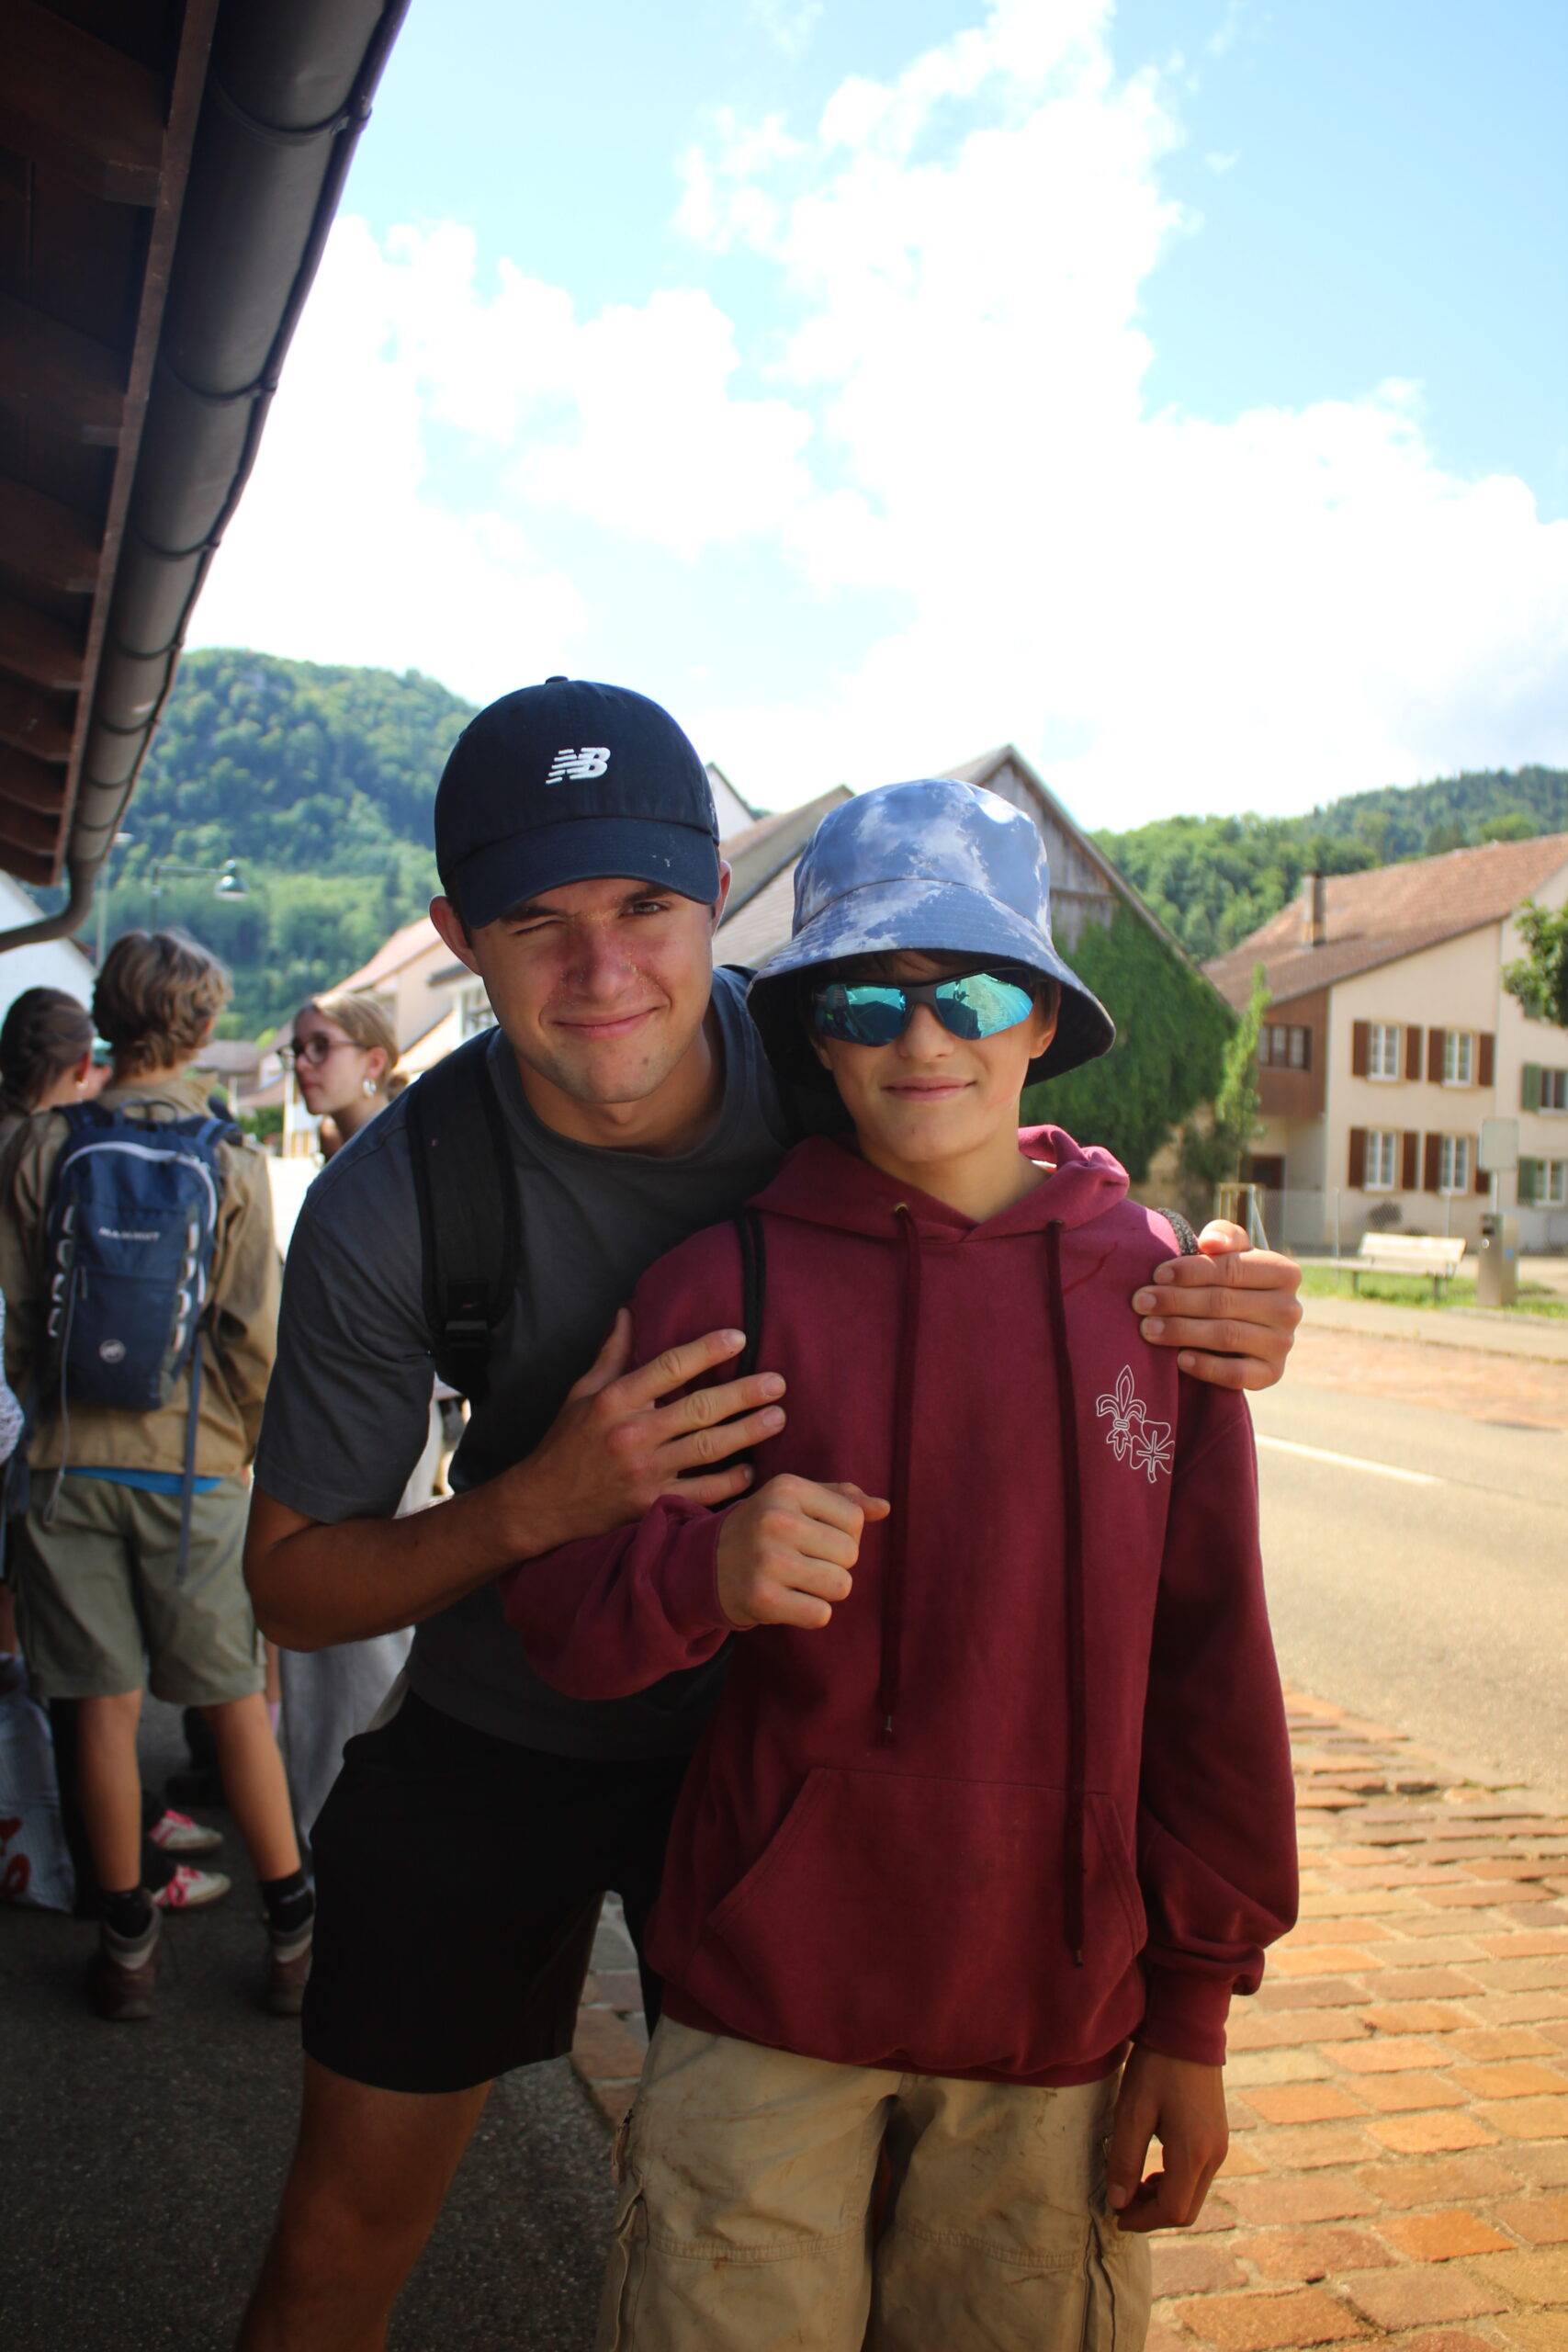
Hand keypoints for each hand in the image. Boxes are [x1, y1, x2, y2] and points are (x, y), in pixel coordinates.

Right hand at [507, 1312, 789, 1555]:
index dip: (707, 1350)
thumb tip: (629, 1311)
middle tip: (777, 1383)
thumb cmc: (565, 1443)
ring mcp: (644, 1471)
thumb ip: (611, 1354)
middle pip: (699, 1408)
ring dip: (747, 1432)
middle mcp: (632, 1433)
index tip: (739, 1337)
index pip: (669, 1366)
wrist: (542, 1504)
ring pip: (707, 1448)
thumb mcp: (581, 1393)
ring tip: (777, 1418)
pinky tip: (750, 1469)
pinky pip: (700, 1492)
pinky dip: (729, 1482)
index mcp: (615, 1400)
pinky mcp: (650, 1504)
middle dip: (743, 1394)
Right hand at [716, 1476, 889, 1631]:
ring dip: (825, 1590)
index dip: (843, 1534)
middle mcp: (776, 1520)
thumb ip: (841, 1498)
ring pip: (841, 1585)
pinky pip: (821, 1614)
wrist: (705, 1565)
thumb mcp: (794, 1500)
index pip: (854, 1519)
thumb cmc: (763, 1529)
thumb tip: (884, 1508)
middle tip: (803, 1561)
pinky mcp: (763, 1599)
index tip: (814, 1536)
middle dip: (834, 1563)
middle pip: (850, 1554)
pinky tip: (789, 1600)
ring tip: (798, 1580)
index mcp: (787, 1488)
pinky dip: (811, 1613)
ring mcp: (768, 1560)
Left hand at [1106, 2047, 1227, 2231]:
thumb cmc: (1157, 2067)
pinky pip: (1199, 2175)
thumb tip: (1118, 2203)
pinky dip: (1175, 2183)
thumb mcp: (1132, 2111)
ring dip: (1164, 2199)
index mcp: (1194, 2153)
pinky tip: (1153, 2168)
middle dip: (1153, 2214)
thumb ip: (1124, 2159)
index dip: (1143, 2220)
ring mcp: (1220, 2145)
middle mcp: (1215, 2155)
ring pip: (1194, 2194)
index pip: (1173, 2210)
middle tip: (1122, 2204)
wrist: (1188, 2029)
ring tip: (1133, 2184)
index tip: (1116, 2216)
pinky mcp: (1218, 2135)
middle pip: (1187, 2209)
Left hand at [1133, 1223, 1302, 1390]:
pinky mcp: (1271, 1374)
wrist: (1243, 1326)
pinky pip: (1237, 1374)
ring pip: (1227, 1336)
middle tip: (1141, 1302)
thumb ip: (1224, 1237)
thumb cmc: (1230, 1281)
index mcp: (1284, 1272)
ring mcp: (1282, 1344)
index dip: (1191, 1270)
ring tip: (1148, 1328)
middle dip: (1176, 1301)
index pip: (1233, 1269)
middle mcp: (1289, 1309)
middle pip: (1224, 1303)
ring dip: (1182, 1331)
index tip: (1157, 1275)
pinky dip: (1206, 1367)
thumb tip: (1210, 1243)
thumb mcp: (1231, 1253)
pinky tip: (1179, 1359)